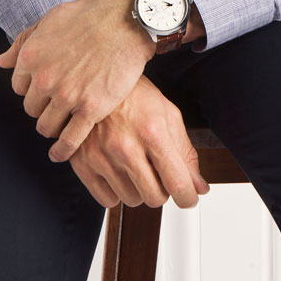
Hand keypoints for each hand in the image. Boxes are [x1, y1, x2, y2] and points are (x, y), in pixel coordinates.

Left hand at [0, 0, 155, 162]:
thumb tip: (1, 61)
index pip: (19, 87)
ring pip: (46, 126)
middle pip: (32, 108)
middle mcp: (44, 79)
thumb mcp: (50, 20)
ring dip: (52, 126)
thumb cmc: (90, 15)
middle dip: (43, 106)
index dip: (32, 87)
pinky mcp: (90, 109)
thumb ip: (23, 42)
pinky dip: (62, 151)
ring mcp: (67, 96)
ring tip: (61, 123)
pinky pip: (69, 140)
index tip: (44, 87)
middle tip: (57, 101)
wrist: (126, 20)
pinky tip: (60, 154)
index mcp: (31, 56)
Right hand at [68, 76, 210, 209]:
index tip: (188, 197)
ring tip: (134, 163)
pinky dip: (116, 191)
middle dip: (162, 189)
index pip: (177, 183)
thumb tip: (199, 187)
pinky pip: (108, 201)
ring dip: (138, 189)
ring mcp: (101, 156)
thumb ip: (185, 154)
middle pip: (155, 198)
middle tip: (157, 171)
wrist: (97, 79)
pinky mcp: (82, 163)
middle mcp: (126, 147)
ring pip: (132, 200)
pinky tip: (117, 170)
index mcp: (152, 132)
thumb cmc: (135, 95)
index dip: (188, 197)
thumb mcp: (168, 116)